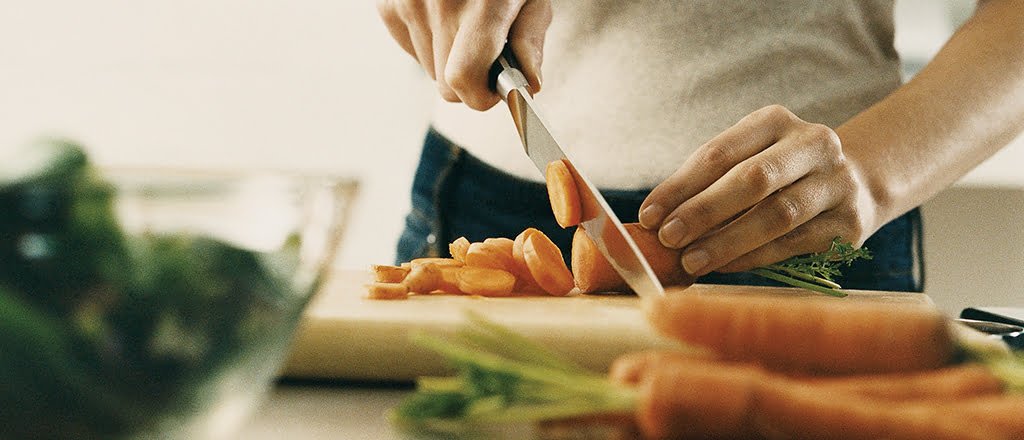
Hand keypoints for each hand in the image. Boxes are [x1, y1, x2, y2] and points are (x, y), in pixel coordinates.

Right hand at [376, 0, 550, 109]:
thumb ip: (530, 39)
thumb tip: (528, 84)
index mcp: (483, 4)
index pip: (463, 80)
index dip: (480, 96)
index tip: (494, 90)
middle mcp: (439, 4)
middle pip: (447, 85)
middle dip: (470, 79)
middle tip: (487, 52)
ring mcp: (409, 3)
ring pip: (429, 71)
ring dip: (449, 59)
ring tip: (466, 24)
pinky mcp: (389, 5)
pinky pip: (411, 51)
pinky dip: (430, 44)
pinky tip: (444, 16)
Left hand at [638, 105, 879, 275]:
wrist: (857, 184)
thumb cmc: (779, 174)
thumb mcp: (748, 159)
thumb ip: (707, 181)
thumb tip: (656, 220)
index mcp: (775, 121)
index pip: (719, 153)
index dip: (679, 186)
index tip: (648, 216)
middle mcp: (813, 145)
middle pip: (753, 179)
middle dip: (704, 211)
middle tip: (668, 238)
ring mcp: (837, 183)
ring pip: (776, 215)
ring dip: (727, 242)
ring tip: (691, 260)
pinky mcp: (849, 224)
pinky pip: (792, 244)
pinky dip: (753, 258)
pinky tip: (724, 267)